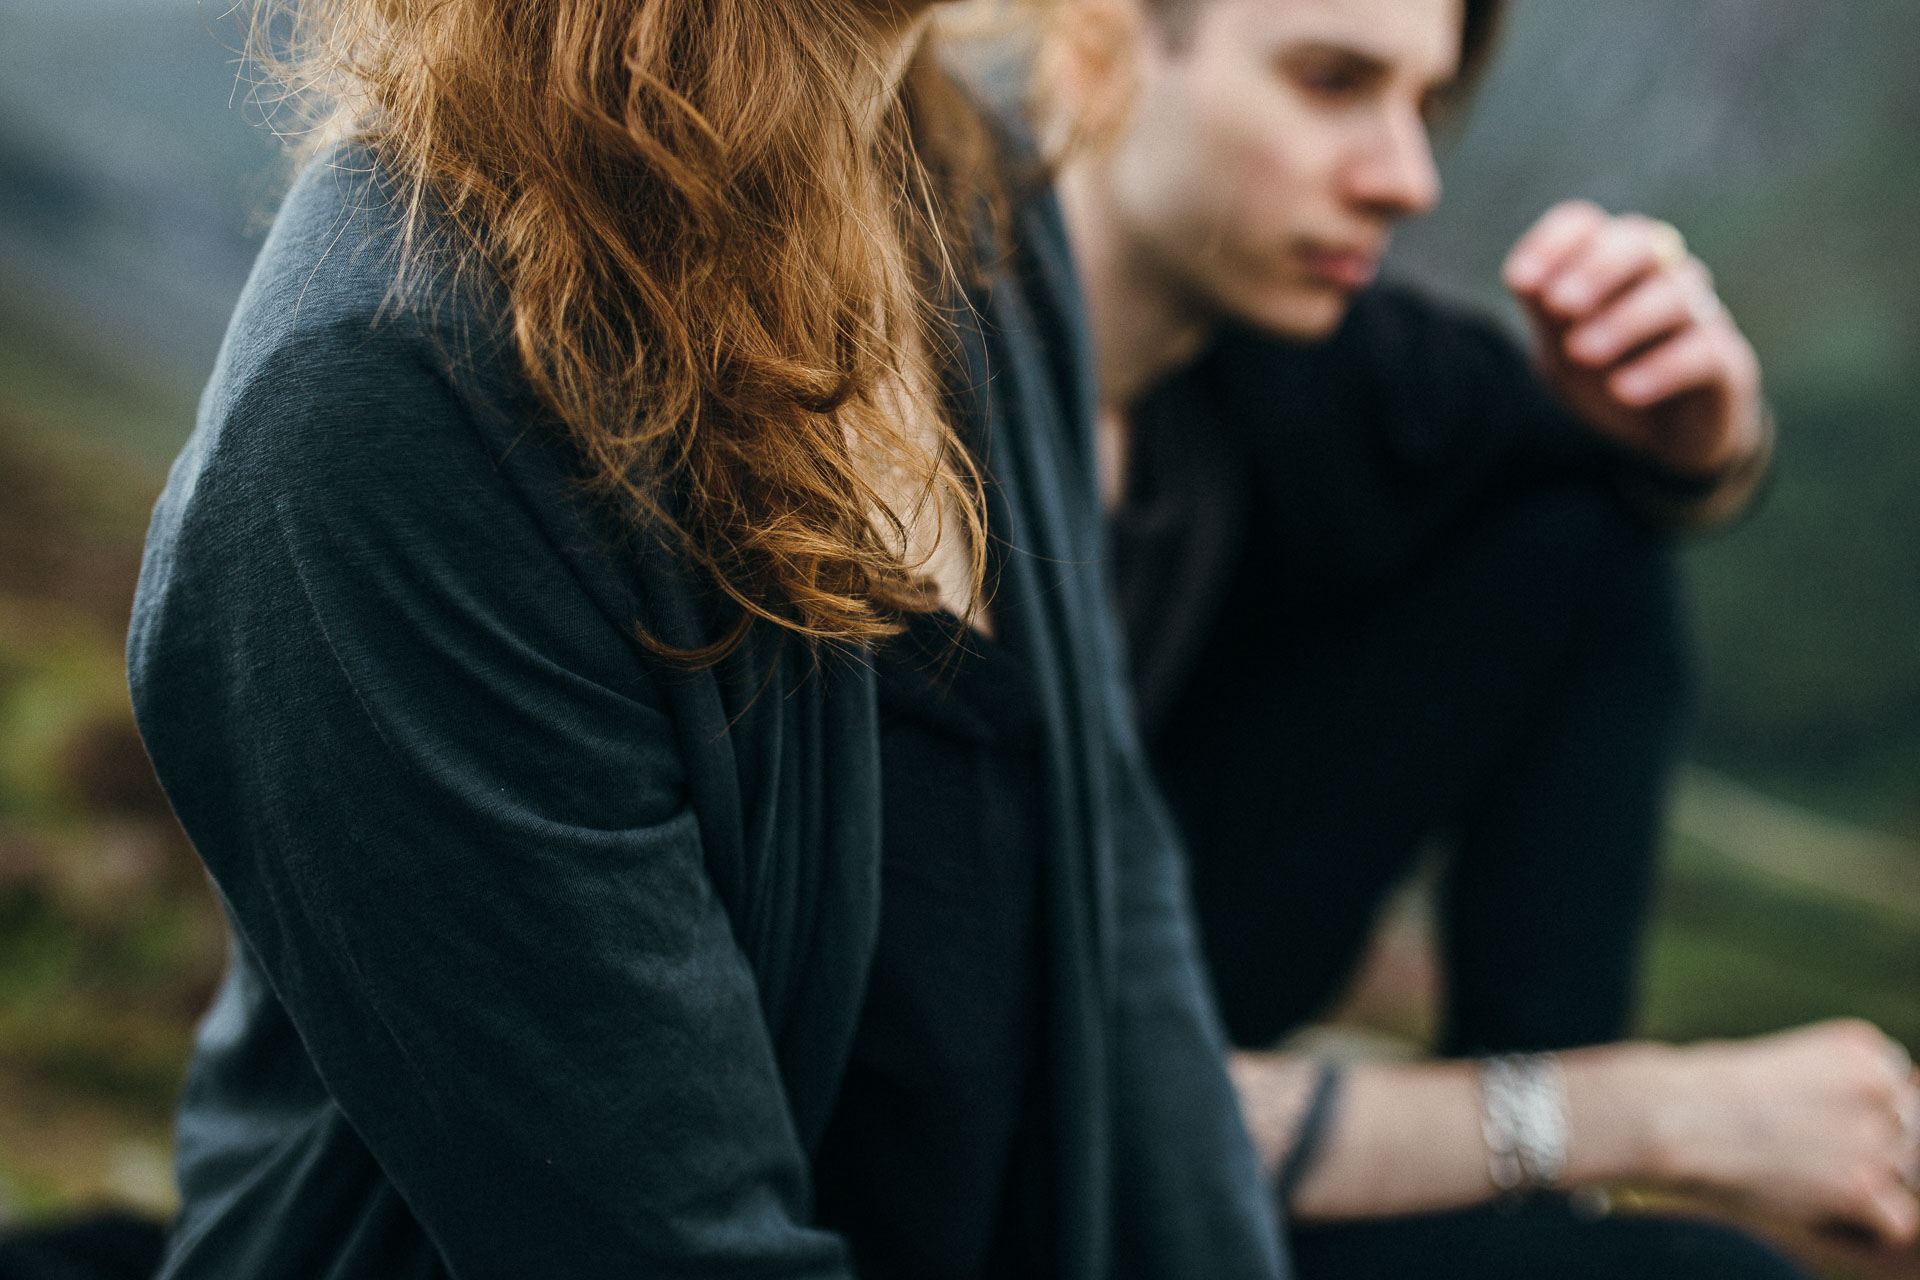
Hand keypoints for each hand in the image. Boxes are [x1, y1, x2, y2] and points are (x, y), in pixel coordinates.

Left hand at [1503, 201, 1764, 478]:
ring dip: (1623, 320)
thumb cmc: (1604, 375)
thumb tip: (1525, 279)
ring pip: (1673, 294)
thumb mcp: (1561, 348)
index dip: (1553, 244)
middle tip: (1560, 305)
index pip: (1584, 225)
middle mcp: (1660, 274)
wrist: (1659, 437)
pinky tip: (1623, 390)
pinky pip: (1702, 350)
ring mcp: (1699, 313)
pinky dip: (1661, 368)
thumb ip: (1547, 314)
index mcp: (1609, 264)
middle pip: (1638, 243)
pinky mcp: (1726, 360)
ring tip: (1582, 353)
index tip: (1521, 282)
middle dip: (1597, 270)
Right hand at [1652, 1020, 1919, 1244]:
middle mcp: (1880, 1086)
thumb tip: (1884, 1124)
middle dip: (1867, 1145)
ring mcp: (1874, 1136)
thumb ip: (1842, 1085)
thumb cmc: (1710, 1088)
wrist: (1674, 1116)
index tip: (1812, 1116)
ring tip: (1804, 1173)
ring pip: (1903, 1175)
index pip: (1898, 1087)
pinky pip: (1896, 1220)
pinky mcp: (1861, 1185)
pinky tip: (1815, 1204)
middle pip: (1906, 1132)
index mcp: (1863, 1047)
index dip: (1860, 1110)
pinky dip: (1862, 1223)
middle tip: (1804, 1148)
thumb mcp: (1786, 1062)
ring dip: (1862, 1182)